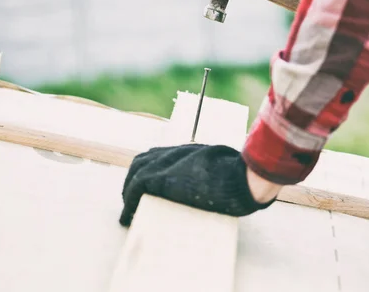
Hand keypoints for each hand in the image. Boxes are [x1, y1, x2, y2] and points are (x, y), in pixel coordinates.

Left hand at [119, 143, 276, 225]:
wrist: (242, 177)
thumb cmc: (240, 175)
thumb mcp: (223, 166)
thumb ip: (212, 171)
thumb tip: (218, 185)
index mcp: (189, 151)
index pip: (158, 155)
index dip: (148, 170)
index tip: (146, 186)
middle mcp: (175, 153)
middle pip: (142, 161)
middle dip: (133, 180)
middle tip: (132, 200)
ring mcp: (167, 164)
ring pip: (135, 173)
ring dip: (128, 191)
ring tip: (128, 211)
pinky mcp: (162, 178)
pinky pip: (136, 188)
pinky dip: (129, 202)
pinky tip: (127, 216)